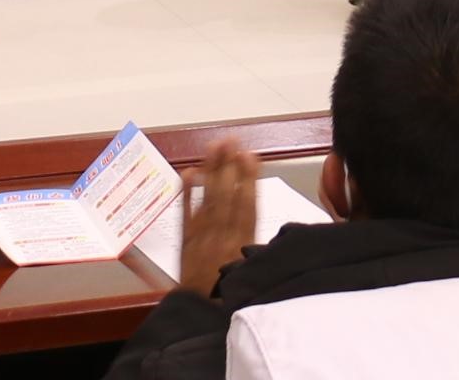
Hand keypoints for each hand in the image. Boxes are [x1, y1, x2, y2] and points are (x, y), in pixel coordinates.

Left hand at [177, 140, 263, 295]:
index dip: (249, 181)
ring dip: (211, 171)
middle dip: (229, 167)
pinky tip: (189, 172)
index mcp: (242, 247)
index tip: (251, 156)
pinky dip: (186, 193)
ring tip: (214, 146)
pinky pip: (184, 214)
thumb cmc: (232, 297)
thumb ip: (262, 248)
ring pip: (207, 200)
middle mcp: (222, 238)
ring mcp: (200, 237)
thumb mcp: (257, 274)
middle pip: (226, 197)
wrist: (200, 318)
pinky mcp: (183, 241)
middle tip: (231, 140)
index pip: (247, 207)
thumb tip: (275, 226)